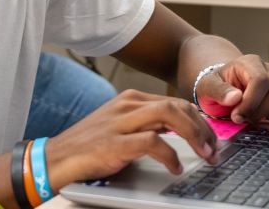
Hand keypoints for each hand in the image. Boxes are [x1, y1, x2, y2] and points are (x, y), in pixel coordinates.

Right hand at [44, 89, 218, 191]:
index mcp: (130, 100)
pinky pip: (153, 142)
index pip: (174, 102)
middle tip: (214, 148)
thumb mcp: (120, 128)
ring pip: (169, 114)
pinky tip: (176, 168)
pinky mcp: (115, 143)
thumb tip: (181, 133)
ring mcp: (121, 122)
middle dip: (202, 127)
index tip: (212, 138)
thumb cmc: (88, 147)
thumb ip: (146, 126)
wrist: (54, 159)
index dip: (199, 120)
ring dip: (194, 135)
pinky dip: (171, 155)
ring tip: (205, 154)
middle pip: (177, 105)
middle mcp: (127, 106)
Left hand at [196, 55, 268, 128]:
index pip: (260, 81)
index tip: (237, 116)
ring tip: (261, 121)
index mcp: (250, 63)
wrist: (226, 88)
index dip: (250, 103)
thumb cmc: (218, 86)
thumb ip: (218, 90)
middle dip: (260, 113)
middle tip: (246, 120)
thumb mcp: (208, 86)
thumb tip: (234, 97)